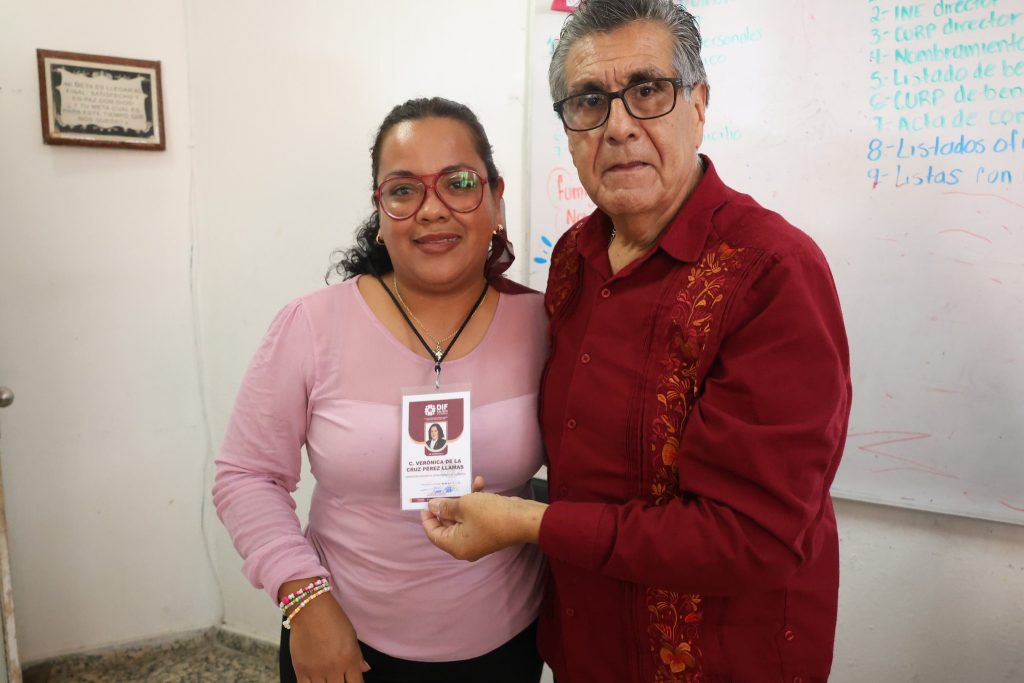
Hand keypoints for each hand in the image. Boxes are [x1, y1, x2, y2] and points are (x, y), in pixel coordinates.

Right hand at [281, 579, 369, 681]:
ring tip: (328, 679)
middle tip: (339, 679)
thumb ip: (358, 656)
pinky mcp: (301, 669)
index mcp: (349, 659)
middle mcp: (334, 668)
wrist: (310, 608)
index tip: (353, 682)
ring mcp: (316, 670)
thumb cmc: (333, 618)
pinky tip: (316, 681)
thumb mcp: (351, 635)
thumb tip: (365, 669)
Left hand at [420, 492, 546, 561]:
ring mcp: (477, 537)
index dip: (427, 518)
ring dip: (463, 497)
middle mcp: (465, 544)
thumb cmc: (491, 515)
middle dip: (446, 504)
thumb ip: (445, 506)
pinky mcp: (488, 527)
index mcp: (455, 545)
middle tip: (441, 487)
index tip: (425, 502)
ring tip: (463, 482)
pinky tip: (480, 483)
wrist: (523, 518)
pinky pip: (475, 514)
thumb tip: (432, 506)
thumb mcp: (464, 506)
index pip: (433, 534)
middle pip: (447, 524)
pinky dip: (476, 500)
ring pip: (462, 516)